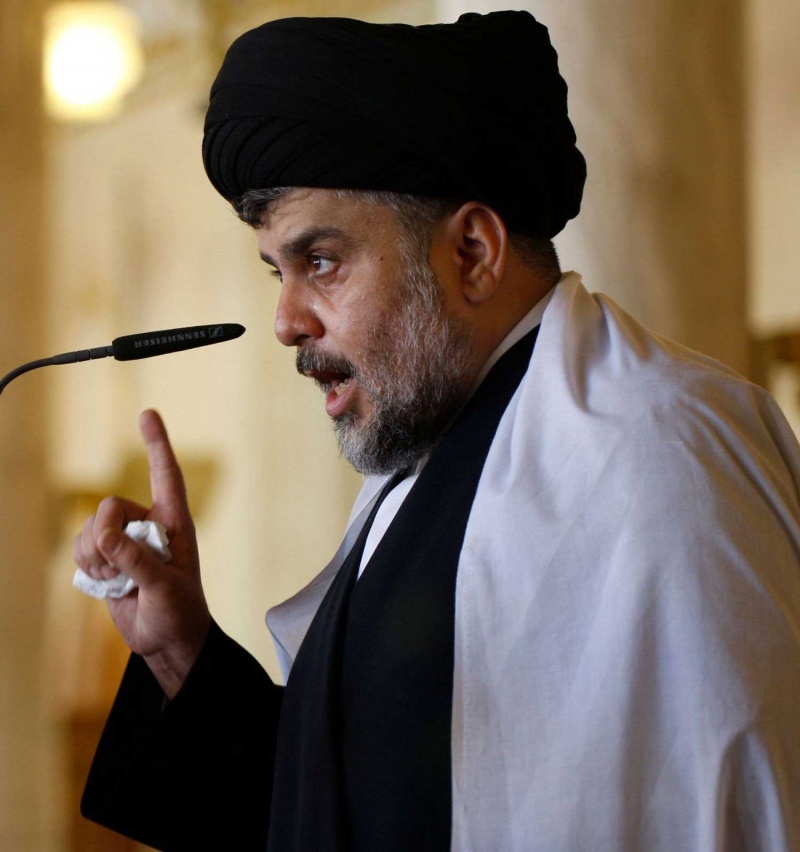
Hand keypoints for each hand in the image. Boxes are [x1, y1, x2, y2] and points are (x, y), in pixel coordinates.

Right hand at [73, 409, 210, 697]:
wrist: (167, 641)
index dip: (157, 444)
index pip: (166, 475)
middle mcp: (149, 525)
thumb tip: (106, 537)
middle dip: (106, 537)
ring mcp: (127, 541)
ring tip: (119, 582)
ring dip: (95, 557)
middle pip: (110, 506)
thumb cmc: (180, 613)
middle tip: (120, 568)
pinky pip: (82, 546)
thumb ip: (137, 561)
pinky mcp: (108, 558)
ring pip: (91, 527)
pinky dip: (87, 565)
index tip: (148, 413)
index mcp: (175, 523)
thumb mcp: (165, 589)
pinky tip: (107, 584)